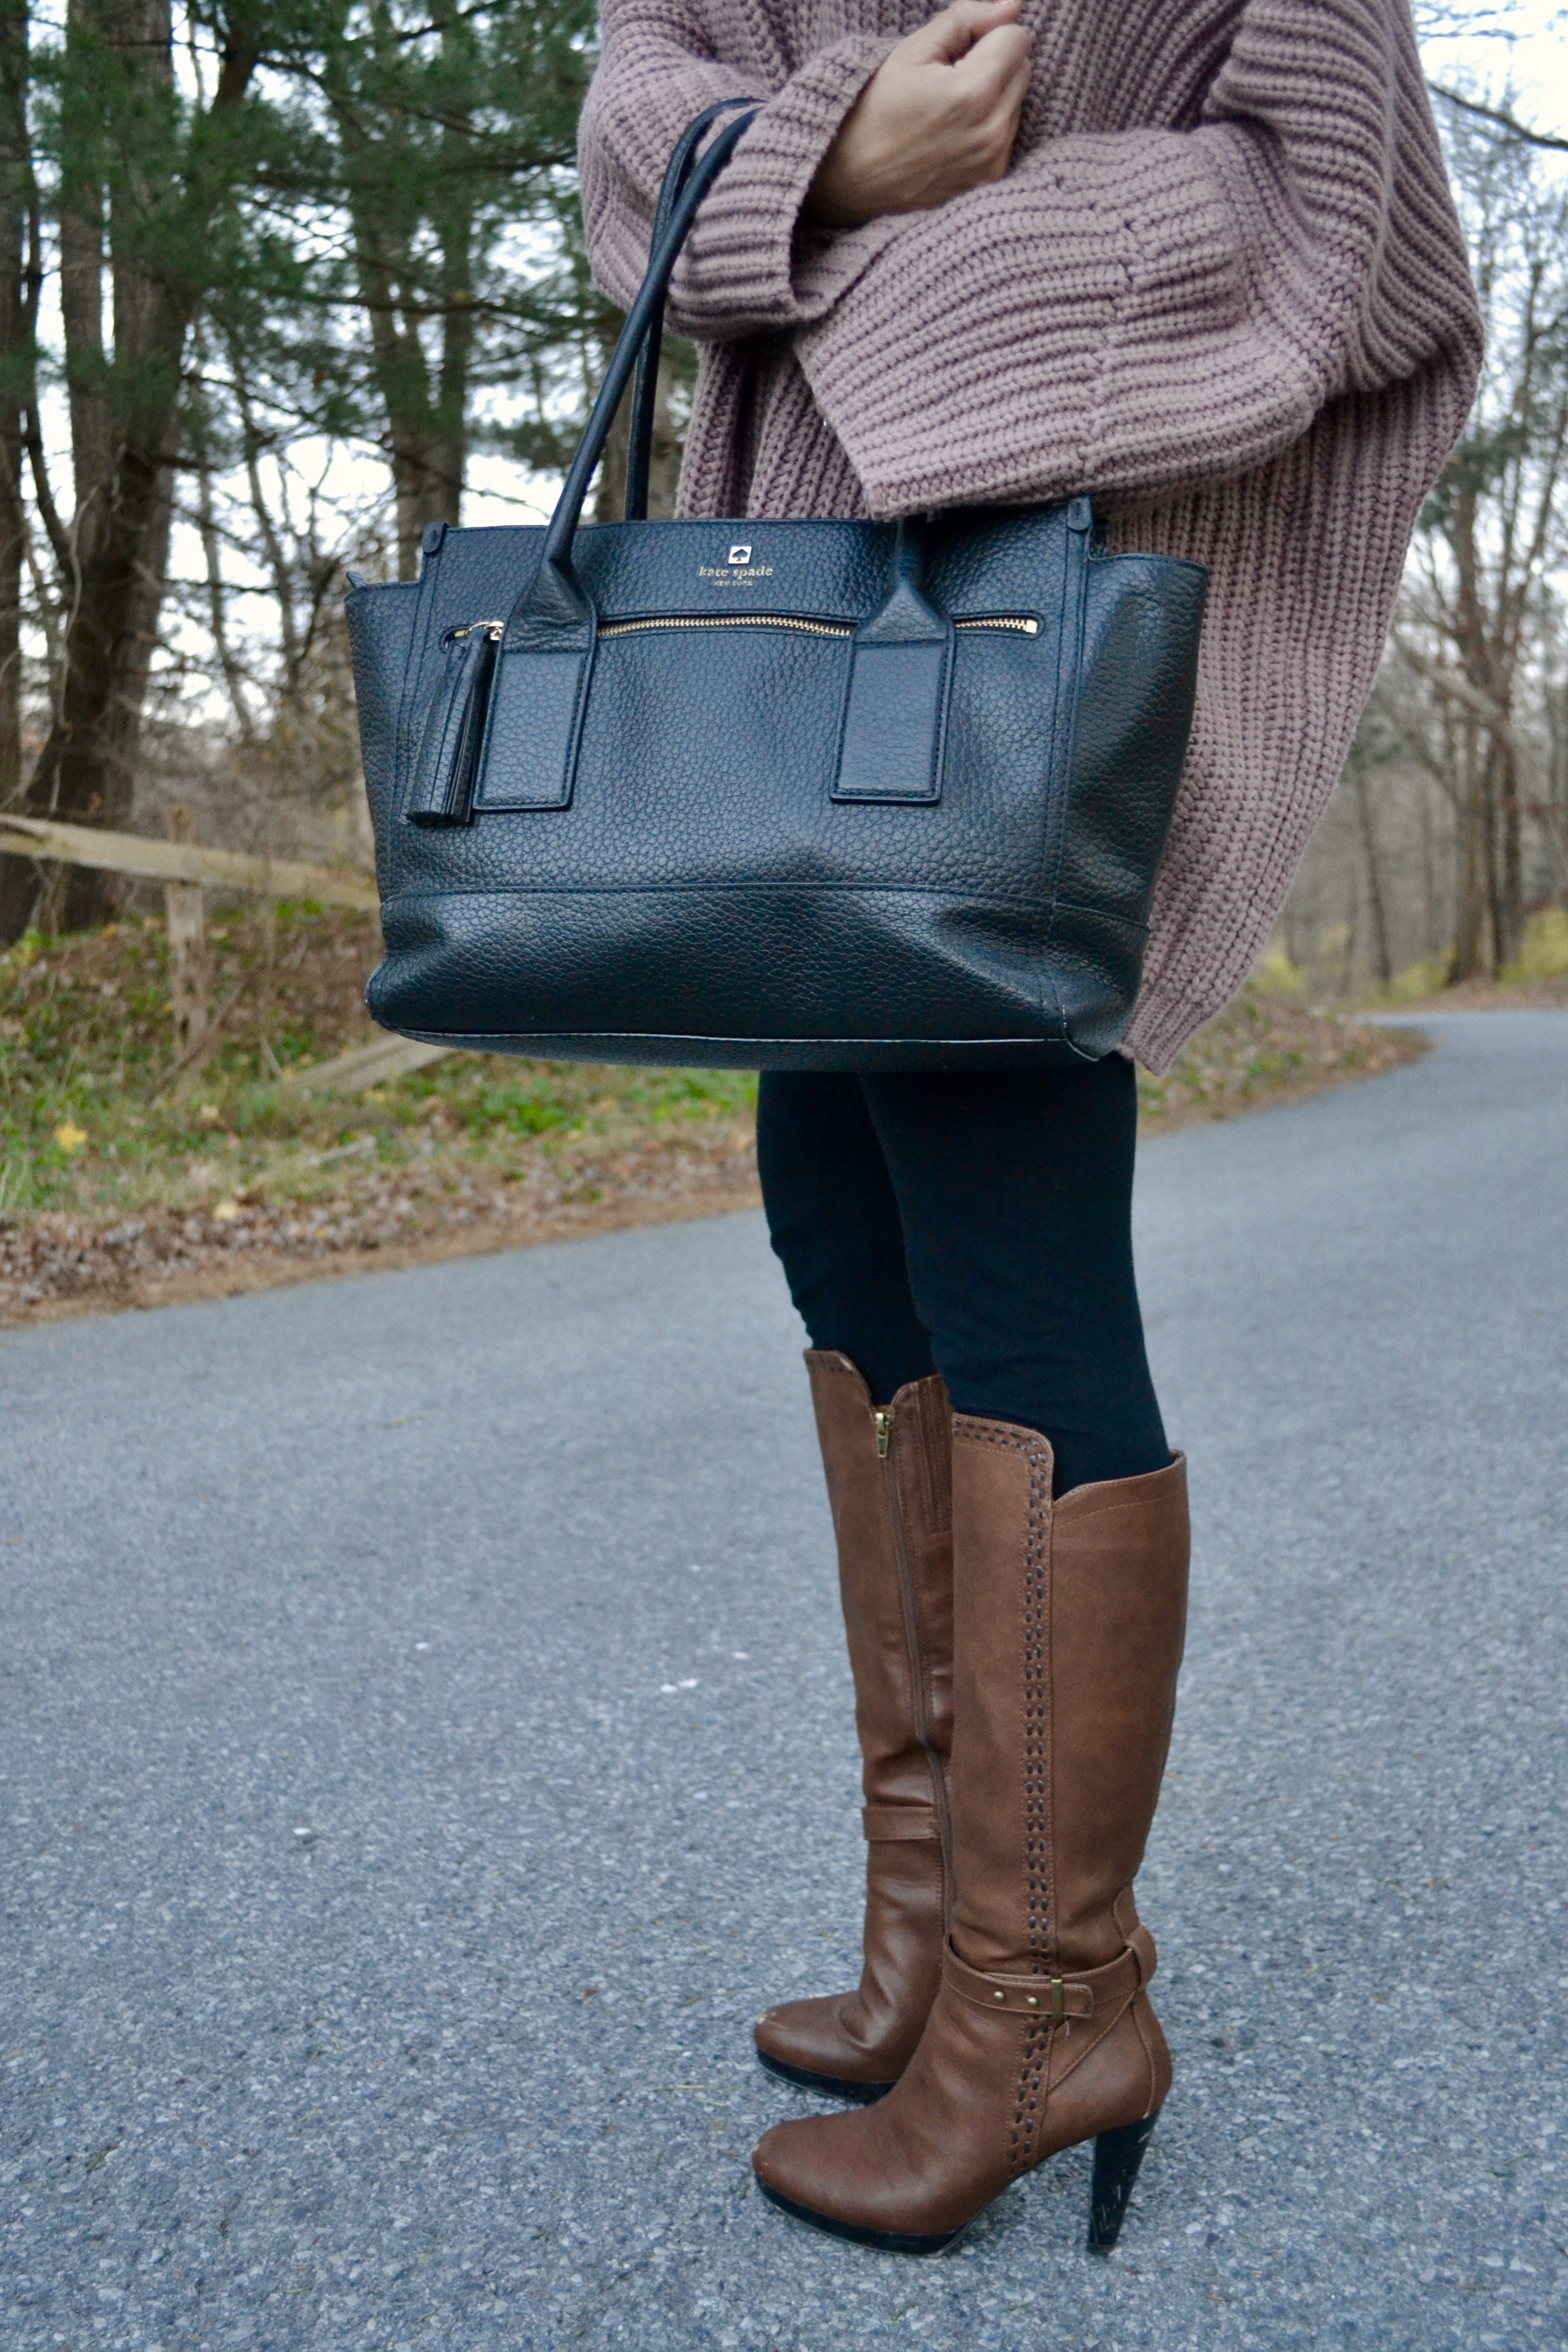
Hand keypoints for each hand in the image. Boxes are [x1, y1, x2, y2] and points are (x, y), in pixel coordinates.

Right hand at [805, 0, 1032, 229]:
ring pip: (1017, 102)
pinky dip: (988, 125)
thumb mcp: (913, 50)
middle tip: (950, 77)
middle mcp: (992, 130)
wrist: (848, 178)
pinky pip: (1007, 134)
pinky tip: (953, 132)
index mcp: (974, 91)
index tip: (958, 50)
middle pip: (1023, 69)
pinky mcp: (988, 179)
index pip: (1017, 38)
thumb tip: (1014, 5)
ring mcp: (992, 160)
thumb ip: (967, 20)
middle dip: (995, 62)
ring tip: (947, 108)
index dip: (988, 34)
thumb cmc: (873, 109)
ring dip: (993, 95)